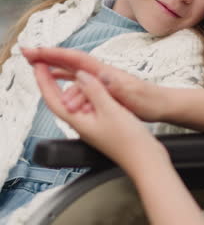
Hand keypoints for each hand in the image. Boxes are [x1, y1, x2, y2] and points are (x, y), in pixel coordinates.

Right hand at [22, 47, 168, 122]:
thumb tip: (95, 75)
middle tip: (27, 52)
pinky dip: (65, 75)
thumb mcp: (132, 95)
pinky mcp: (102, 85)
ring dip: (54, 64)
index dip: (55, 54)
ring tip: (35, 62)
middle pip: (70, 60)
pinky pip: (79, 78)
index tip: (36, 51)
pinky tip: (58, 77)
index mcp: (104, 72)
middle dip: (48, 55)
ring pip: (72, 69)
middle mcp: (100, 71)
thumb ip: (114, 85)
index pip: (75, 59)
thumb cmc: (147, 100)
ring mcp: (101, 78)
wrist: (161, 104)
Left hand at [32, 62, 162, 173]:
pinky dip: (81, 92)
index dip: (43, 80)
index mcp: (79, 121)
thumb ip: (94, 91)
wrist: (145, 161)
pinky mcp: (102, 124)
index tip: (37, 64)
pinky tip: (87, 88)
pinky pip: (85, 104)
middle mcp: (81, 124)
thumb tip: (81, 75)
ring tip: (58, 71)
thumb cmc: (129, 141)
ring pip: (71, 102)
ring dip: (63, 85)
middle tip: (43, 63)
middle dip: (47, 81)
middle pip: (58, 100)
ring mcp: (91, 125)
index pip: (53, 98)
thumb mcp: (110, 110)